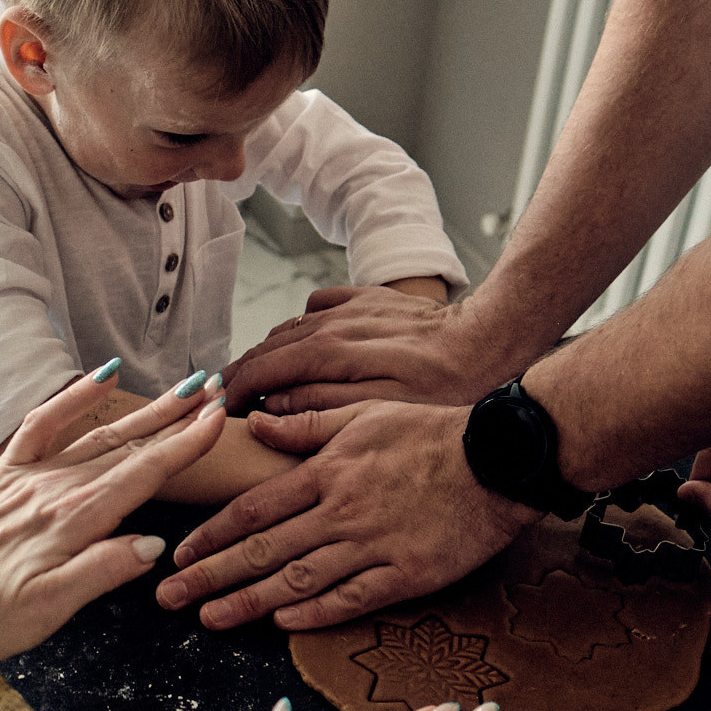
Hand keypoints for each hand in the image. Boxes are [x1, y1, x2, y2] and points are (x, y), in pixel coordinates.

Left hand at [0, 370, 226, 660]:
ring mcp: (33, 475)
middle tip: (216, 391)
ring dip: (145, 409)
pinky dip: (74, 396)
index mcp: (77, 518)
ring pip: (100, 432)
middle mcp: (59, 487)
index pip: (145, 472)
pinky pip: (43, 422)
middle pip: (131, 445)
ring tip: (183, 388)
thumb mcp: (51, 607)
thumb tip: (151, 545)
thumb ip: (103, 570)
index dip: (186, 444)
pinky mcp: (8, 473)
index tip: (218, 418)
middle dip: (178, 417)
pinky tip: (101, 376)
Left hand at [153, 401, 534, 630]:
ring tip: (209, 619)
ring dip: (248, 602)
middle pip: (262, 549)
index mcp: (326, 471)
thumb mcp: (364, 414)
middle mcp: (341, 511)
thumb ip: (305, 425)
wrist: (500, 457)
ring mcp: (373, 545)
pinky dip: (314, 613)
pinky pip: (352, 598)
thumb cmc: (432, 431)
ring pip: (297, 579)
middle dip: (210, 576)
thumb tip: (254, 424)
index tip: (179, 554)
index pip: (252, 509)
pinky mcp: (407, 574)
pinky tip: (281, 624)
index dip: (211, 534)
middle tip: (168, 599)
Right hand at [219, 288, 509, 414]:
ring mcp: (350, 306)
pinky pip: (318, 306)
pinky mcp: (369, 299)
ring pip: (289, 325)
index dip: (234, 392)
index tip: (218, 411)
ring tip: (253, 376)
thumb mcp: (384, 411)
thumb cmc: (446, 385)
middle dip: (241, 372)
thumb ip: (323, 406)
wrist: (492, 338)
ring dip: (265, 351)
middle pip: (269, 346)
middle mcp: (333, 322)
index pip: (264, 370)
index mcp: (331, 351)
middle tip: (222, 397)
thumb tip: (276, 405)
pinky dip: (299, 325)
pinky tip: (301, 341)